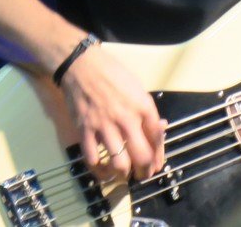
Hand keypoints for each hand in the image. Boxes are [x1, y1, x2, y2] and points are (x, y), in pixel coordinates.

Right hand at [58, 45, 166, 182]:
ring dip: (123, 174)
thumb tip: (158, 129)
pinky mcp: (85, 130)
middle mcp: (127, 119)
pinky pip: (93, 159)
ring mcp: (105, 126)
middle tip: (142, 175)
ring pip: (119, 163)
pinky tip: (102, 170)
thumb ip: (146, 111)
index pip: (157, 139)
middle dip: (145, 172)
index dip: (158, 156)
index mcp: (143, 106)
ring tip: (123, 174)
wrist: (82, 65)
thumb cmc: (112, 73)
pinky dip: (98, 170)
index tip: (156, 165)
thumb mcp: (137, 88)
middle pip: (142, 156)